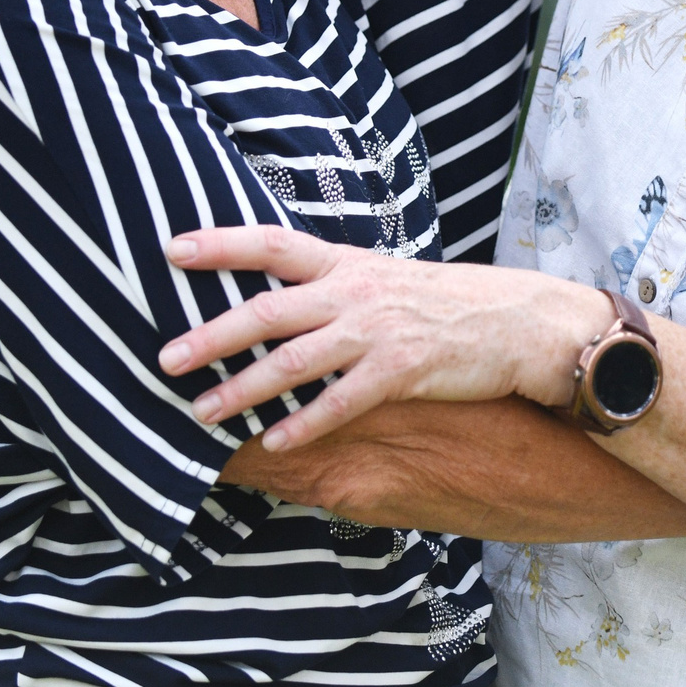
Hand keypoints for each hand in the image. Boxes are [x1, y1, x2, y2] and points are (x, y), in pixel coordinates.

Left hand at [159, 225, 609, 451]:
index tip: (171, 249)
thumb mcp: (387, 280)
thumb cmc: (450, 303)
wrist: (522, 320)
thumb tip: (281, 298)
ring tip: (201, 413)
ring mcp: (378, 331)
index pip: (273, 244)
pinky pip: (341, 402)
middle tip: (163, 357)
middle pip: (268, 309)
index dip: (221, 244)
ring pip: (294, 360)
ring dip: (243, 388)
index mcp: (349, 264)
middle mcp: (356, 291)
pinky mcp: (402, 370)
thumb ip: (335, 286)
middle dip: (212, 334)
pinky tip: (274, 442)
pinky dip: (305, 422)